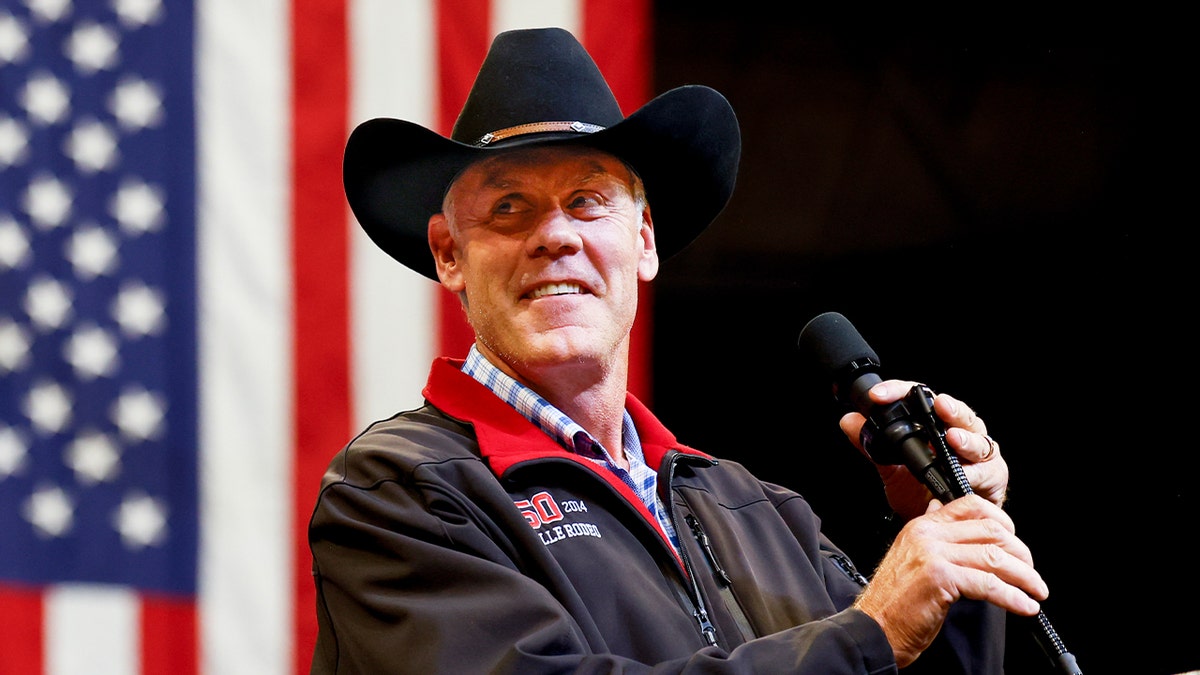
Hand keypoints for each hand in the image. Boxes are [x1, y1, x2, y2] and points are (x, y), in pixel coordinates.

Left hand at [838, 380, 1009, 519]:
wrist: (944, 528)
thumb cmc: (924, 494)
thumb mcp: (893, 470)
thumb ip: (872, 447)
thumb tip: (848, 421)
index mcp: (936, 427)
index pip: (920, 400)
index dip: (900, 392)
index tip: (879, 396)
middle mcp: (961, 434)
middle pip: (958, 413)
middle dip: (948, 408)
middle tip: (938, 405)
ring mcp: (980, 455)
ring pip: (978, 440)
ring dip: (966, 439)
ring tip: (952, 439)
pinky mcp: (994, 476)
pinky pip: (987, 472)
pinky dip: (975, 473)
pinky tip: (963, 475)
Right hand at [853, 494, 1047, 666]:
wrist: (874, 628)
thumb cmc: (894, 602)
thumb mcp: (913, 560)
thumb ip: (935, 540)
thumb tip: (951, 521)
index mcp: (922, 526)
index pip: (970, 506)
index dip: (1003, 521)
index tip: (1016, 544)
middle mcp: (927, 534)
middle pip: (990, 530)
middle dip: (1020, 553)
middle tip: (1031, 574)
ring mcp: (932, 553)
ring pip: (994, 557)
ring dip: (1024, 576)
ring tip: (1036, 592)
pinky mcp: (939, 577)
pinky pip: (988, 583)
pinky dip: (1013, 597)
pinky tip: (1024, 606)